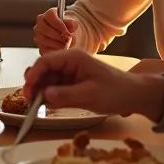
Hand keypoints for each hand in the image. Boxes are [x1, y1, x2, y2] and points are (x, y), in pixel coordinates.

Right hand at [23, 49, 163, 118]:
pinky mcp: (73, 83)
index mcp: (74, 58)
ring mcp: (71, 73)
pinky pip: (55, 88)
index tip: (28, 92)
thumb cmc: (117, 92)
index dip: (33, 76)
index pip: (45, 61)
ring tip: (38, 106)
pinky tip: (48, 105)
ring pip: (47, 80)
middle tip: (30, 102)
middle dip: (34, 84)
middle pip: (43, 70)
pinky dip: (50, 96)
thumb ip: (65, 96)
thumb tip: (44, 96)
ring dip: (41, 91)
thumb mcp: (90, 95)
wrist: (135, 96)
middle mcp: (70, 62)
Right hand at [33, 7, 77, 54]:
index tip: (68, 33)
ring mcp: (38, 35)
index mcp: (49, 14)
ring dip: (56, 44)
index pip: (50, 16)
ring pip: (43, 40)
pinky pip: (43, 49)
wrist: (68, 36)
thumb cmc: (69, 28)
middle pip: (45, 29)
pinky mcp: (40, 46)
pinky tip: (60, 50)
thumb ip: (72, 23)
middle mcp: (40, 23)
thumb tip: (72, 24)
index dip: (59, 25)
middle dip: (58, 36)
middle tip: (67, 40)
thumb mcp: (72, 23)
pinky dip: (53, 51)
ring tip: (65, 45)